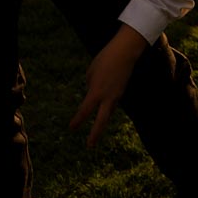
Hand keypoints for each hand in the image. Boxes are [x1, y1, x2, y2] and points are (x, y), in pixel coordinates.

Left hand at [69, 24, 147, 147]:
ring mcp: (117, 95)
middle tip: (90, 146)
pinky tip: (104, 105)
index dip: (77, 121)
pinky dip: (106, 105)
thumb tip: (94, 94)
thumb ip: (91, 87)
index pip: (85, 111)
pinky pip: (112, 102)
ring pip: (108, 112)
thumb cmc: (105, 60)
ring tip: (95, 133)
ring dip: (101, 121)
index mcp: (96, 92)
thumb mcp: (91, 73)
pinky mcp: (122, 91)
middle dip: (96, 134)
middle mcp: (108, 97)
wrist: (125, 52)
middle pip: (102, 121)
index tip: (71, 128)